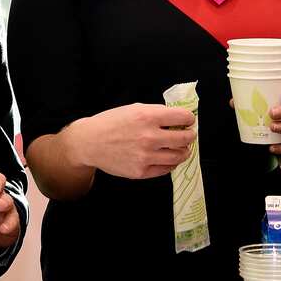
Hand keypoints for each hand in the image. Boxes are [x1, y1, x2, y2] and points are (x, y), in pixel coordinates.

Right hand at [65, 103, 196, 179]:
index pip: (182, 117)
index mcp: (148, 117)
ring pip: (178, 156)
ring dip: (184, 151)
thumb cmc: (111, 123)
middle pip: (184, 138)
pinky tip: (168, 158)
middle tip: (189, 135)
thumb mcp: (134, 108)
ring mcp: (146, 156)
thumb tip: (178, 117)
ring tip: (182, 148)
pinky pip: (166, 169)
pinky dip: (171, 163)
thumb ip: (156, 112)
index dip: (188, 119)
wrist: (89, 142)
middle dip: (190, 135)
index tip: (188, 120)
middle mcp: (149, 137)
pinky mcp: (141, 171)